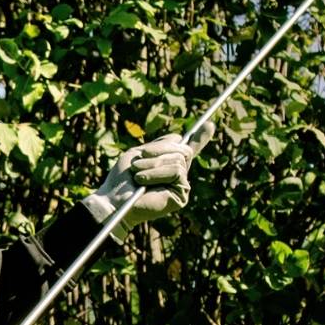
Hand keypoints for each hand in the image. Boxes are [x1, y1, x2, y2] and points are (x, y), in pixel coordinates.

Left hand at [81, 123, 213, 238]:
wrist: (115, 199)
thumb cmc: (122, 178)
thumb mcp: (139, 154)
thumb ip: (160, 146)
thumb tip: (181, 136)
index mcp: (168, 163)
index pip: (187, 150)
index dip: (200, 138)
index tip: (209, 125)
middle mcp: (178, 174)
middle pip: (182, 149)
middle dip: (158, 151)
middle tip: (137, 163)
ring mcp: (181, 186)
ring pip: (178, 161)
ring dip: (153, 165)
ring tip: (137, 175)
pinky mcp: (182, 196)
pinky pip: (176, 172)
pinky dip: (157, 173)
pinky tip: (143, 181)